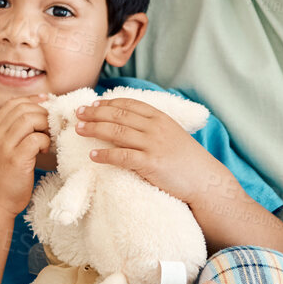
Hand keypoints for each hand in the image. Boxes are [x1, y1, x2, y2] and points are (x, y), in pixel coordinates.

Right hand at [0, 97, 51, 216]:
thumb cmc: (5, 177)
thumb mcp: (3, 149)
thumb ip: (14, 132)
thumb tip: (38, 115)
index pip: (13, 103)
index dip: (33, 100)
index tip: (47, 104)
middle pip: (23, 108)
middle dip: (42, 113)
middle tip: (50, 127)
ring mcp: (4, 147)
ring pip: (29, 119)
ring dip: (45, 125)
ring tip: (48, 138)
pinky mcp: (16, 160)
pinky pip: (36, 139)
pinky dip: (45, 141)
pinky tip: (46, 150)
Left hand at [75, 98, 222, 204]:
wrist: (205, 180)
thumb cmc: (187, 160)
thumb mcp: (172, 135)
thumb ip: (154, 127)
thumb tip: (132, 124)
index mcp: (161, 118)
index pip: (130, 104)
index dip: (109, 103)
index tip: (93, 103)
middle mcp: (155, 128)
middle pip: (118, 115)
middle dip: (95, 113)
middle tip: (78, 113)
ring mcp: (153, 145)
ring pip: (116, 132)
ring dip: (94, 129)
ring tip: (78, 130)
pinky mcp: (150, 163)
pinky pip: (122, 156)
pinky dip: (105, 154)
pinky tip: (92, 155)